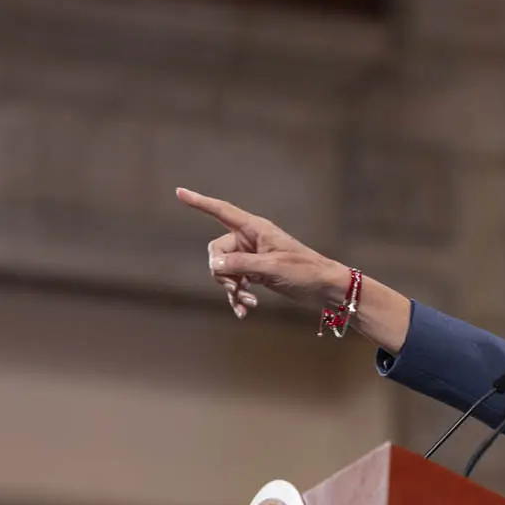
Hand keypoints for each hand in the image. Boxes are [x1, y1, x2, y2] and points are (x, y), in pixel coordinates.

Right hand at [176, 188, 411, 350]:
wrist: (325, 288)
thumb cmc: (304, 270)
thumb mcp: (271, 266)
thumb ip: (240, 264)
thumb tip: (213, 264)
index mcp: (255, 228)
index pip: (221, 211)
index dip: (199, 202)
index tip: (179, 192)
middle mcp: (250, 240)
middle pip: (216, 251)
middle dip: (221, 272)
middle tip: (235, 288)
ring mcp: (252, 258)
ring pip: (224, 271)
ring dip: (231, 289)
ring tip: (247, 304)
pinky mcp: (256, 275)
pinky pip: (236, 284)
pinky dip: (238, 298)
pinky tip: (244, 312)